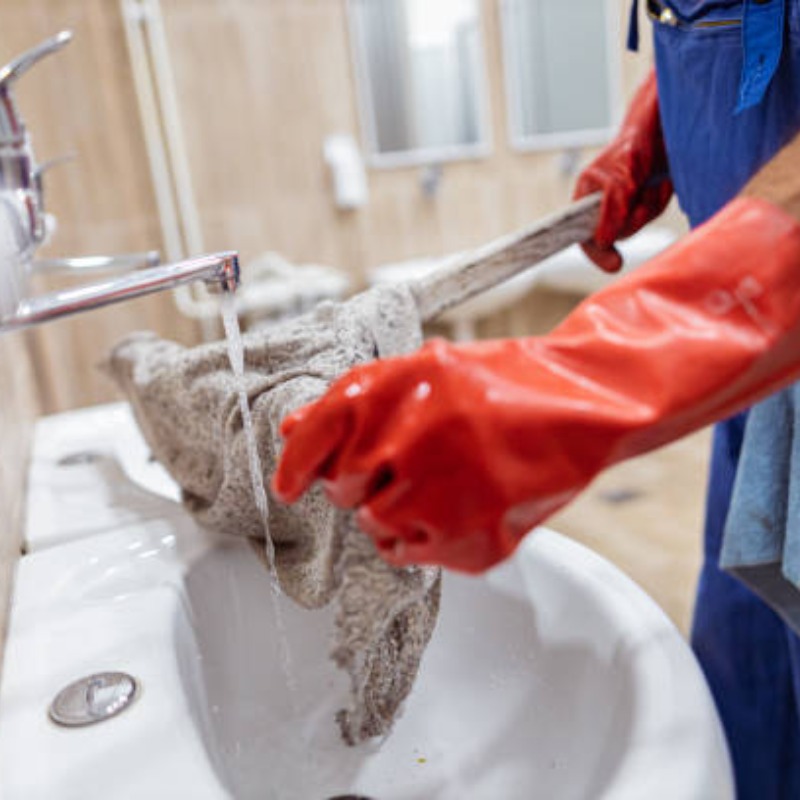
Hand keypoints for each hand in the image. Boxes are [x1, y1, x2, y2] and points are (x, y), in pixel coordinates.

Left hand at [274, 195, 799, 573]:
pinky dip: (424, 537)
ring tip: (443, 484)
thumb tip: (291, 432)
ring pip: (375, 525)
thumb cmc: (502, 387)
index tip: (289, 487)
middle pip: (342, 489)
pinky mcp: (470, 539)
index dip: (295, 466)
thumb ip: (354, 404)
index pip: (314, 436)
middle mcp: (409, 438)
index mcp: (394, 387)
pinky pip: (411, 554)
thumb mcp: (425, 372)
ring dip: (396, 511)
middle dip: (363, 484)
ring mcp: (441, 493)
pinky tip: (459, 506)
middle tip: (406, 467)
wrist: (582, 405)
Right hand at [574, 69, 672, 271]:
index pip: (583, 236)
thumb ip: (610, 208)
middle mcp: (603, 207)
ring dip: (649, 205)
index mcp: (586, 199)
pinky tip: (660, 183)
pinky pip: (654, 213)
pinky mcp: (646, 203)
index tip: (614, 263)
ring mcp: (626, 207)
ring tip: (651, 183)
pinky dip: (660, 199)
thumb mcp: (617, 177)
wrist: (661, 129)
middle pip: (616, 235)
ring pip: (637, 225)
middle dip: (632, 218)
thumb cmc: (632, 147)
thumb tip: (602, 240)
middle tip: (639, 196)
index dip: (596, 252)